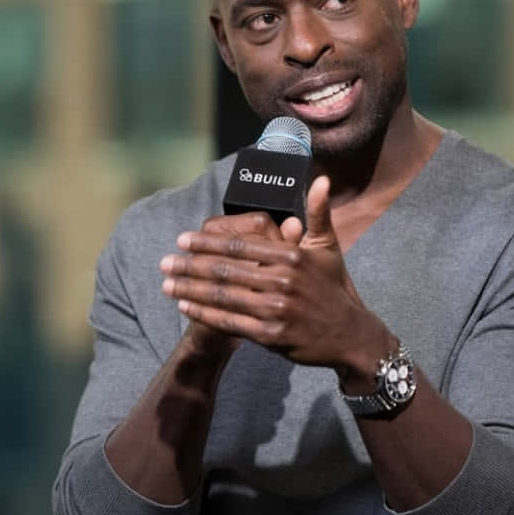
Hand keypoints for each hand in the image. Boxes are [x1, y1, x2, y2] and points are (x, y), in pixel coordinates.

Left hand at [160, 176, 389, 370]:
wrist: (349, 334)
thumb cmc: (333, 287)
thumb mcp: (327, 247)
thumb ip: (318, 213)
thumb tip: (321, 179)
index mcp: (291, 256)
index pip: (240, 245)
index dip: (207, 242)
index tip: (182, 239)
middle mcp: (282, 281)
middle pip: (225, 271)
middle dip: (189, 266)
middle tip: (164, 262)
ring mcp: (276, 309)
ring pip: (222, 296)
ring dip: (190, 289)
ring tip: (166, 283)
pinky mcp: (271, 335)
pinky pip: (230, 321)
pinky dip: (204, 313)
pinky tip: (185, 305)